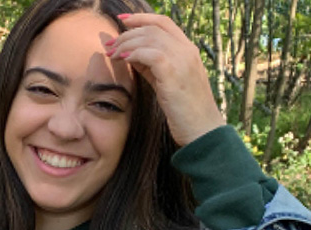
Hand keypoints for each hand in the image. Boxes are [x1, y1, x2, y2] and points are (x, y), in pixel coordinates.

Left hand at [105, 14, 224, 145]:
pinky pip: (149, 53)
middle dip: (127, 33)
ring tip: (111, 54)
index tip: (121, 21)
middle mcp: (187, 50)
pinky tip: (123, 60)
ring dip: (126, 44)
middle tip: (109, 44)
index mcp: (188, 50)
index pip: (163, 22)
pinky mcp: (174, 73)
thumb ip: (152, 67)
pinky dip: (133, 54)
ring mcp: (182, 60)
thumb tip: (130, 55)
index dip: (141, 18)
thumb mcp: (166, 82)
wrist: (202, 130)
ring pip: (149, 38)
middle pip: (152, 28)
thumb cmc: (184, 110)